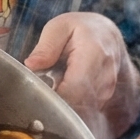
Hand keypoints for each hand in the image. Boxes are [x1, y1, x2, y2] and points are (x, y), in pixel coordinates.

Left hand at [24, 12, 139, 138]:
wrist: (107, 35)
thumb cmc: (80, 30)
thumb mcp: (59, 27)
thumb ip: (46, 47)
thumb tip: (31, 65)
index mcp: (94, 54)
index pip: (74, 89)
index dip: (53, 98)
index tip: (35, 97)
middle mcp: (106, 75)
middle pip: (78, 104)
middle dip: (55, 105)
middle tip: (36, 98)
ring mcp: (108, 89)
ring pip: (81, 111)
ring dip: (63, 107)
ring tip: (52, 91)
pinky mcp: (106, 99)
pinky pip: (86, 111)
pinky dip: (71, 108)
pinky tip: (63, 96)